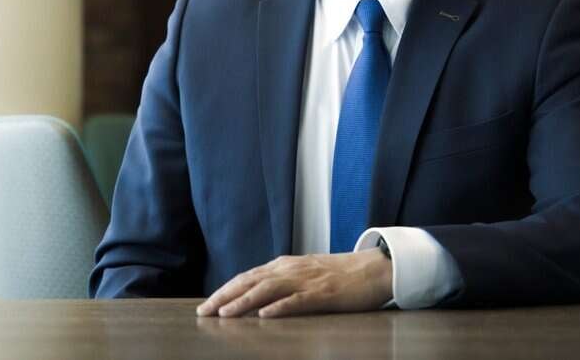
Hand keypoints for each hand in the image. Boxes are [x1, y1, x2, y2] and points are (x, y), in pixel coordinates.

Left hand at [195, 249, 391, 317]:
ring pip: (269, 289)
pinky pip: (299, 300)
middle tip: (204, 312)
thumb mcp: (306, 273)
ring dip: (245, 302)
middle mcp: (292, 269)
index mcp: (286, 265)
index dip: (226, 290)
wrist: (375, 268)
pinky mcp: (324, 293)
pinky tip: (266, 315)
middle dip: (226, 296)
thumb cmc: (341, 274)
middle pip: (252, 281)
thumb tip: (257, 297)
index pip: (248, 277)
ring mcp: (308, 280)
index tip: (207, 305)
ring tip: (225, 314)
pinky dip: (280, 306)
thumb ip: (283, 281)